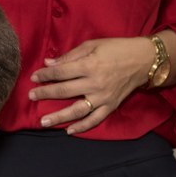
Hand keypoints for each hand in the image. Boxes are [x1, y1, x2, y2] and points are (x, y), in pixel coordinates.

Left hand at [29, 37, 153, 133]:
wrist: (145, 60)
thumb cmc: (117, 49)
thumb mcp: (93, 45)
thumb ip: (70, 56)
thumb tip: (49, 64)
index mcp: (89, 65)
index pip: (61, 72)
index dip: (45, 75)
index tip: (33, 78)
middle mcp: (95, 83)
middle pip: (64, 91)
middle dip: (45, 94)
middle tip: (31, 97)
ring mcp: (103, 97)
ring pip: (76, 110)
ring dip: (58, 117)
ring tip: (43, 122)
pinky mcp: (111, 106)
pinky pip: (95, 120)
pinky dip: (82, 127)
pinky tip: (69, 131)